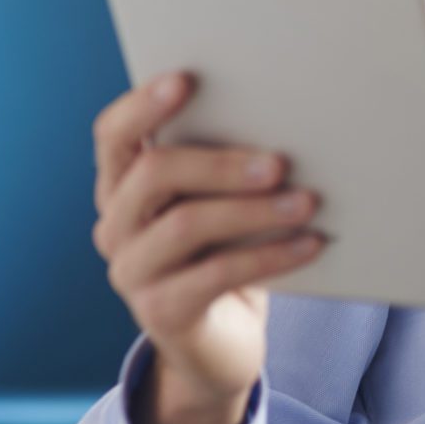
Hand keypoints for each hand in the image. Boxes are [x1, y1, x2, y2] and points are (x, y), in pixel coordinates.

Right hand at [91, 71, 324, 423]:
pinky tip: (310, 243)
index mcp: (121, 186)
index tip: (187, 79)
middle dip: (220, 162)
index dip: (144, 104)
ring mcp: (132, 273)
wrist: (219, 344)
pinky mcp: (160, 313)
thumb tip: (280, 118)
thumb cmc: (225, 253)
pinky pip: (216, 275)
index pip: (113, 135)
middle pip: (153, 173)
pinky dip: (270, 256)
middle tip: (279, 161)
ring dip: (253, 210)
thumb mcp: (217, 204)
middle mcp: (115, 226)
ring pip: (186, 224)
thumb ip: (222, 167)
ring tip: (306, 202)